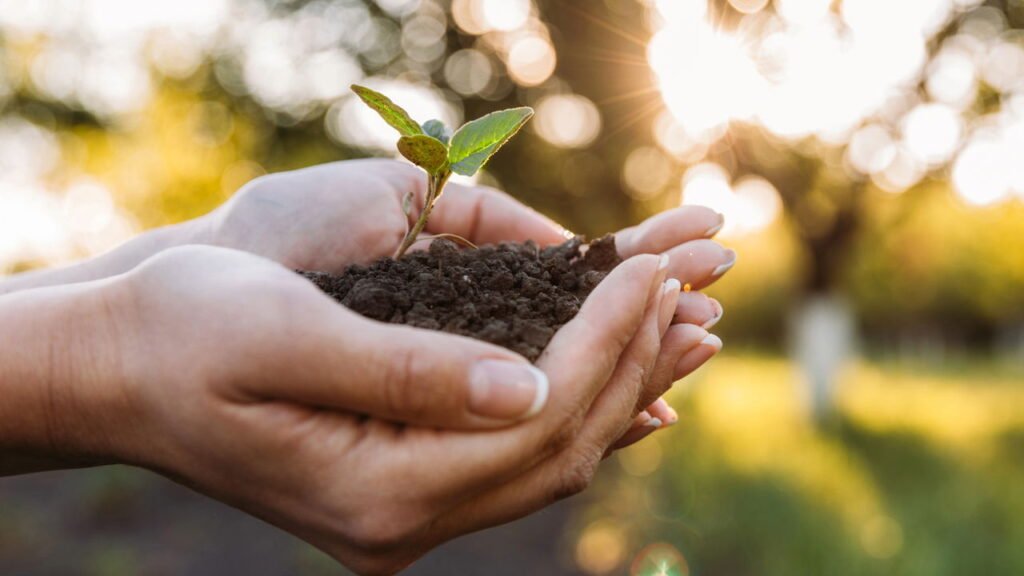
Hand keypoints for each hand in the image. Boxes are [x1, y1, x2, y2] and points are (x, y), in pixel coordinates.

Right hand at [72, 244, 672, 572]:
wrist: (122, 370)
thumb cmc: (183, 333)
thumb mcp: (281, 334)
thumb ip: (405, 371)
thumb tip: (530, 388)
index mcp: (373, 490)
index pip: (534, 420)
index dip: (604, 342)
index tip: (647, 272)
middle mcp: (401, 521)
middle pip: (557, 449)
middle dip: (627, 363)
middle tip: (677, 287)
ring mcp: (405, 514)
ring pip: (548, 459)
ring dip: (615, 386)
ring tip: (670, 323)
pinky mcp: (404, 487)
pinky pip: (517, 458)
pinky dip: (574, 407)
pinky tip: (614, 373)